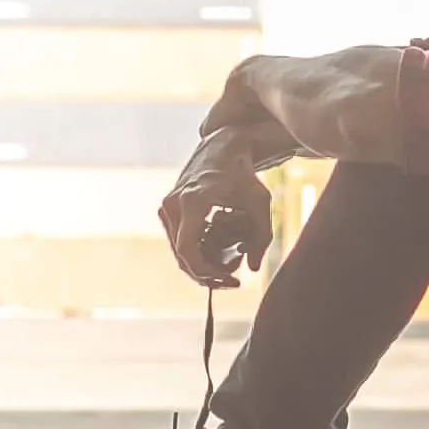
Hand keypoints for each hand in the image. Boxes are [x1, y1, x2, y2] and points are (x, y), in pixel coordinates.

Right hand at [161, 133, 274, 286]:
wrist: (222, 149)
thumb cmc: (243, 175)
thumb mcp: (261, 203)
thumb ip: (262, 236)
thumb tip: (252, 267)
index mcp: (192, 201)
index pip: (187, 250)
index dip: (207, 272)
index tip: (231, 279)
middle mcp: (173, 205)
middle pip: (183, 256)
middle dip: (209, 272)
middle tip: (235, 277)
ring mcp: (167, 208)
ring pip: (181, 252)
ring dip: (205, 262)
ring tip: (233, 256)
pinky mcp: (168, 210)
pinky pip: (180, 242)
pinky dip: (200, 251)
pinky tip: (222, 246)